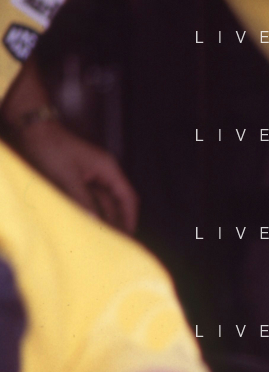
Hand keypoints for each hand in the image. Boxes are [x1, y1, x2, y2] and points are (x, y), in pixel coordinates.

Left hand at [17, 118, 139, 232]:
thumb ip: (83, 200)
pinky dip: (90, 209)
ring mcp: (93, 174)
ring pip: (103, 201)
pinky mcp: (81, 177)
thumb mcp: (67, 177)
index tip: (128, 237)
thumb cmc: (52, 149)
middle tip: (113, 240)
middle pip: (118, 201)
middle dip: (117, 221)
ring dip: (102, 216)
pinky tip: (88, 221)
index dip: (131, 218)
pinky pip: (91, 196)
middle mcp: (105, 172)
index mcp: (109, 169)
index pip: (128, 198)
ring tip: (100, 235)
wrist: (34, 130)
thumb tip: (95, 223)